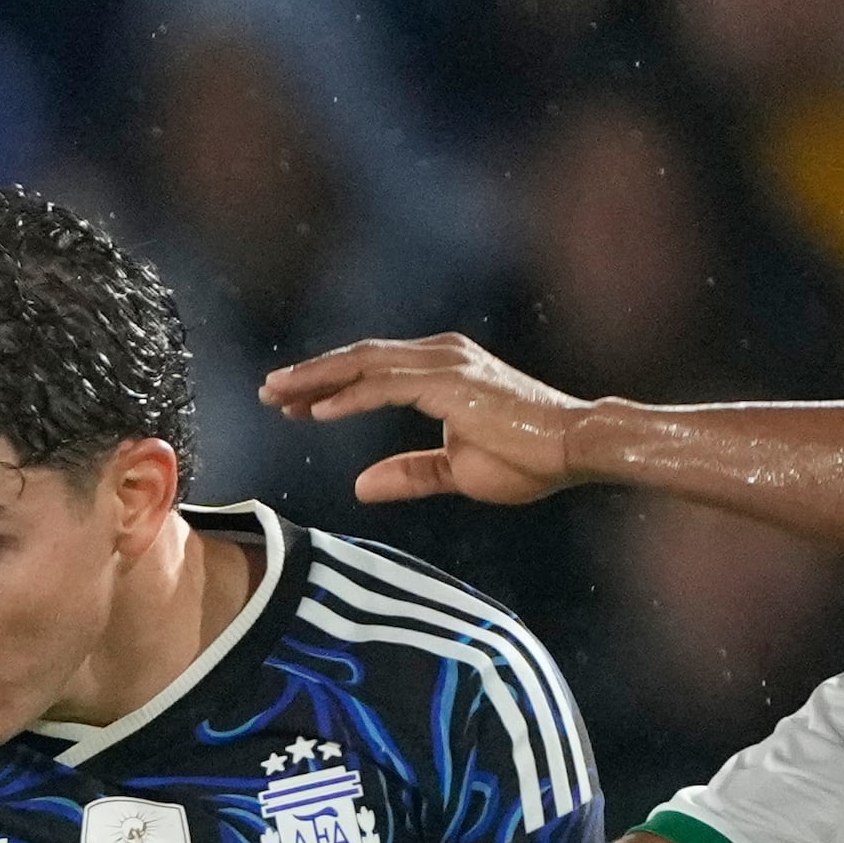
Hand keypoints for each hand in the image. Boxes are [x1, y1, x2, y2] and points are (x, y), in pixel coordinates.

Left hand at [258, 334, 589, 508]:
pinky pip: (385, 386)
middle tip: (268, 392)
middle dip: (311, 375)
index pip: (372, 372)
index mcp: (442, 369)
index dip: (329, 386)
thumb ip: (410, 474)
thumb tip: (361, 487)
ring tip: (277, 396)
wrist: (575, 448)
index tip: (292, 404)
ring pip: (364, 364)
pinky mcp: (449, 382)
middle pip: (359, 359)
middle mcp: (439, 356)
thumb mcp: (456, 471)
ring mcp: (444, 364)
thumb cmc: (528, 460)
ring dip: (317, 379)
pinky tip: (315, 412)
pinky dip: (348, 398)